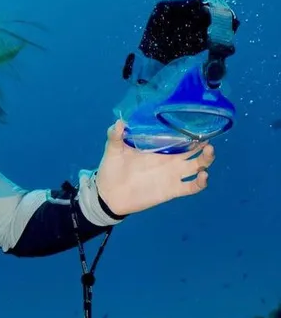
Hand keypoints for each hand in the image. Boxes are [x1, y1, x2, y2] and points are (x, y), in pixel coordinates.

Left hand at [95, 120, 215, 216]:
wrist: (108, 195)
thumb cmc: (111, 169)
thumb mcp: (113, 150)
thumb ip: (115, 136)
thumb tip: (120, 121)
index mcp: (159, 148)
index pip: (179, 137)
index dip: (189, 131)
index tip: (198, 121)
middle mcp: (170, 160)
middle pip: (194, 150)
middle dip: (203, 144)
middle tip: (208, 137)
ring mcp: (173, 175)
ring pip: (197, 166)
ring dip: (206, 159)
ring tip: (209, 151)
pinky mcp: (173, 190)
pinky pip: (192, 187)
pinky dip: (201, 183)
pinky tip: (203, 176)